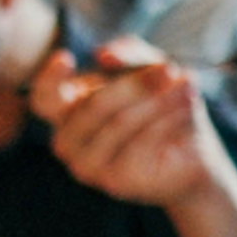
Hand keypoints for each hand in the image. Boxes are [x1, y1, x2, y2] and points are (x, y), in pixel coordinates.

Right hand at [31, 40, 226, 210]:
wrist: (193, 153)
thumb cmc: (164, 107)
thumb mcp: (149, 70)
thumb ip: (129, 54)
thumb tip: (103, 54)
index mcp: (67, 112)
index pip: (43, 98)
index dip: (48, 79)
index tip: (66, 58)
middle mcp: (68, 142)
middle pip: (92, 106)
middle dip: (135, 85)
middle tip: (169, 69)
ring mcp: (86, 166)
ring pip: (118, 124)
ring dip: (159, 101)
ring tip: (187, 86)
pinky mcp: (113, 182)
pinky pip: (139, 144)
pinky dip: (167, 121)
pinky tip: (187, 110)